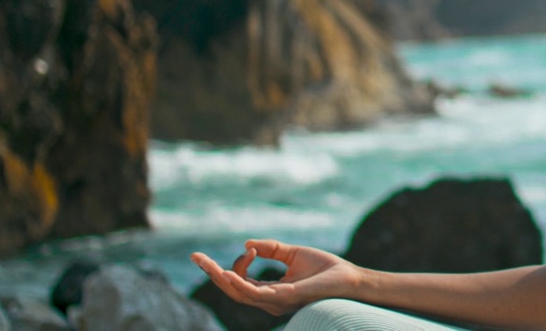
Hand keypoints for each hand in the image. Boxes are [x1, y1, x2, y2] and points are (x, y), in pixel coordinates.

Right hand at [191, 239, 361, 315]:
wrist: (350, 278)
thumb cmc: (325, 268)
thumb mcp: (294, 254)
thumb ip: (272, 249)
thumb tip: (247, 243)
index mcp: (271, 292)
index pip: (241, 283)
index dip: (238, 265)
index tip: (250, 248)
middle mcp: (270, 301)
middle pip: (233, 290)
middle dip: (213, 274)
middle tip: (195, 257)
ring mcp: (277, 302)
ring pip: (240, 294)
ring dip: (221, 278)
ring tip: (207, 264)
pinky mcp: (286, 298)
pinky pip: (257, 294)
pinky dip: (241, 283)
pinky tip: (229, 274)